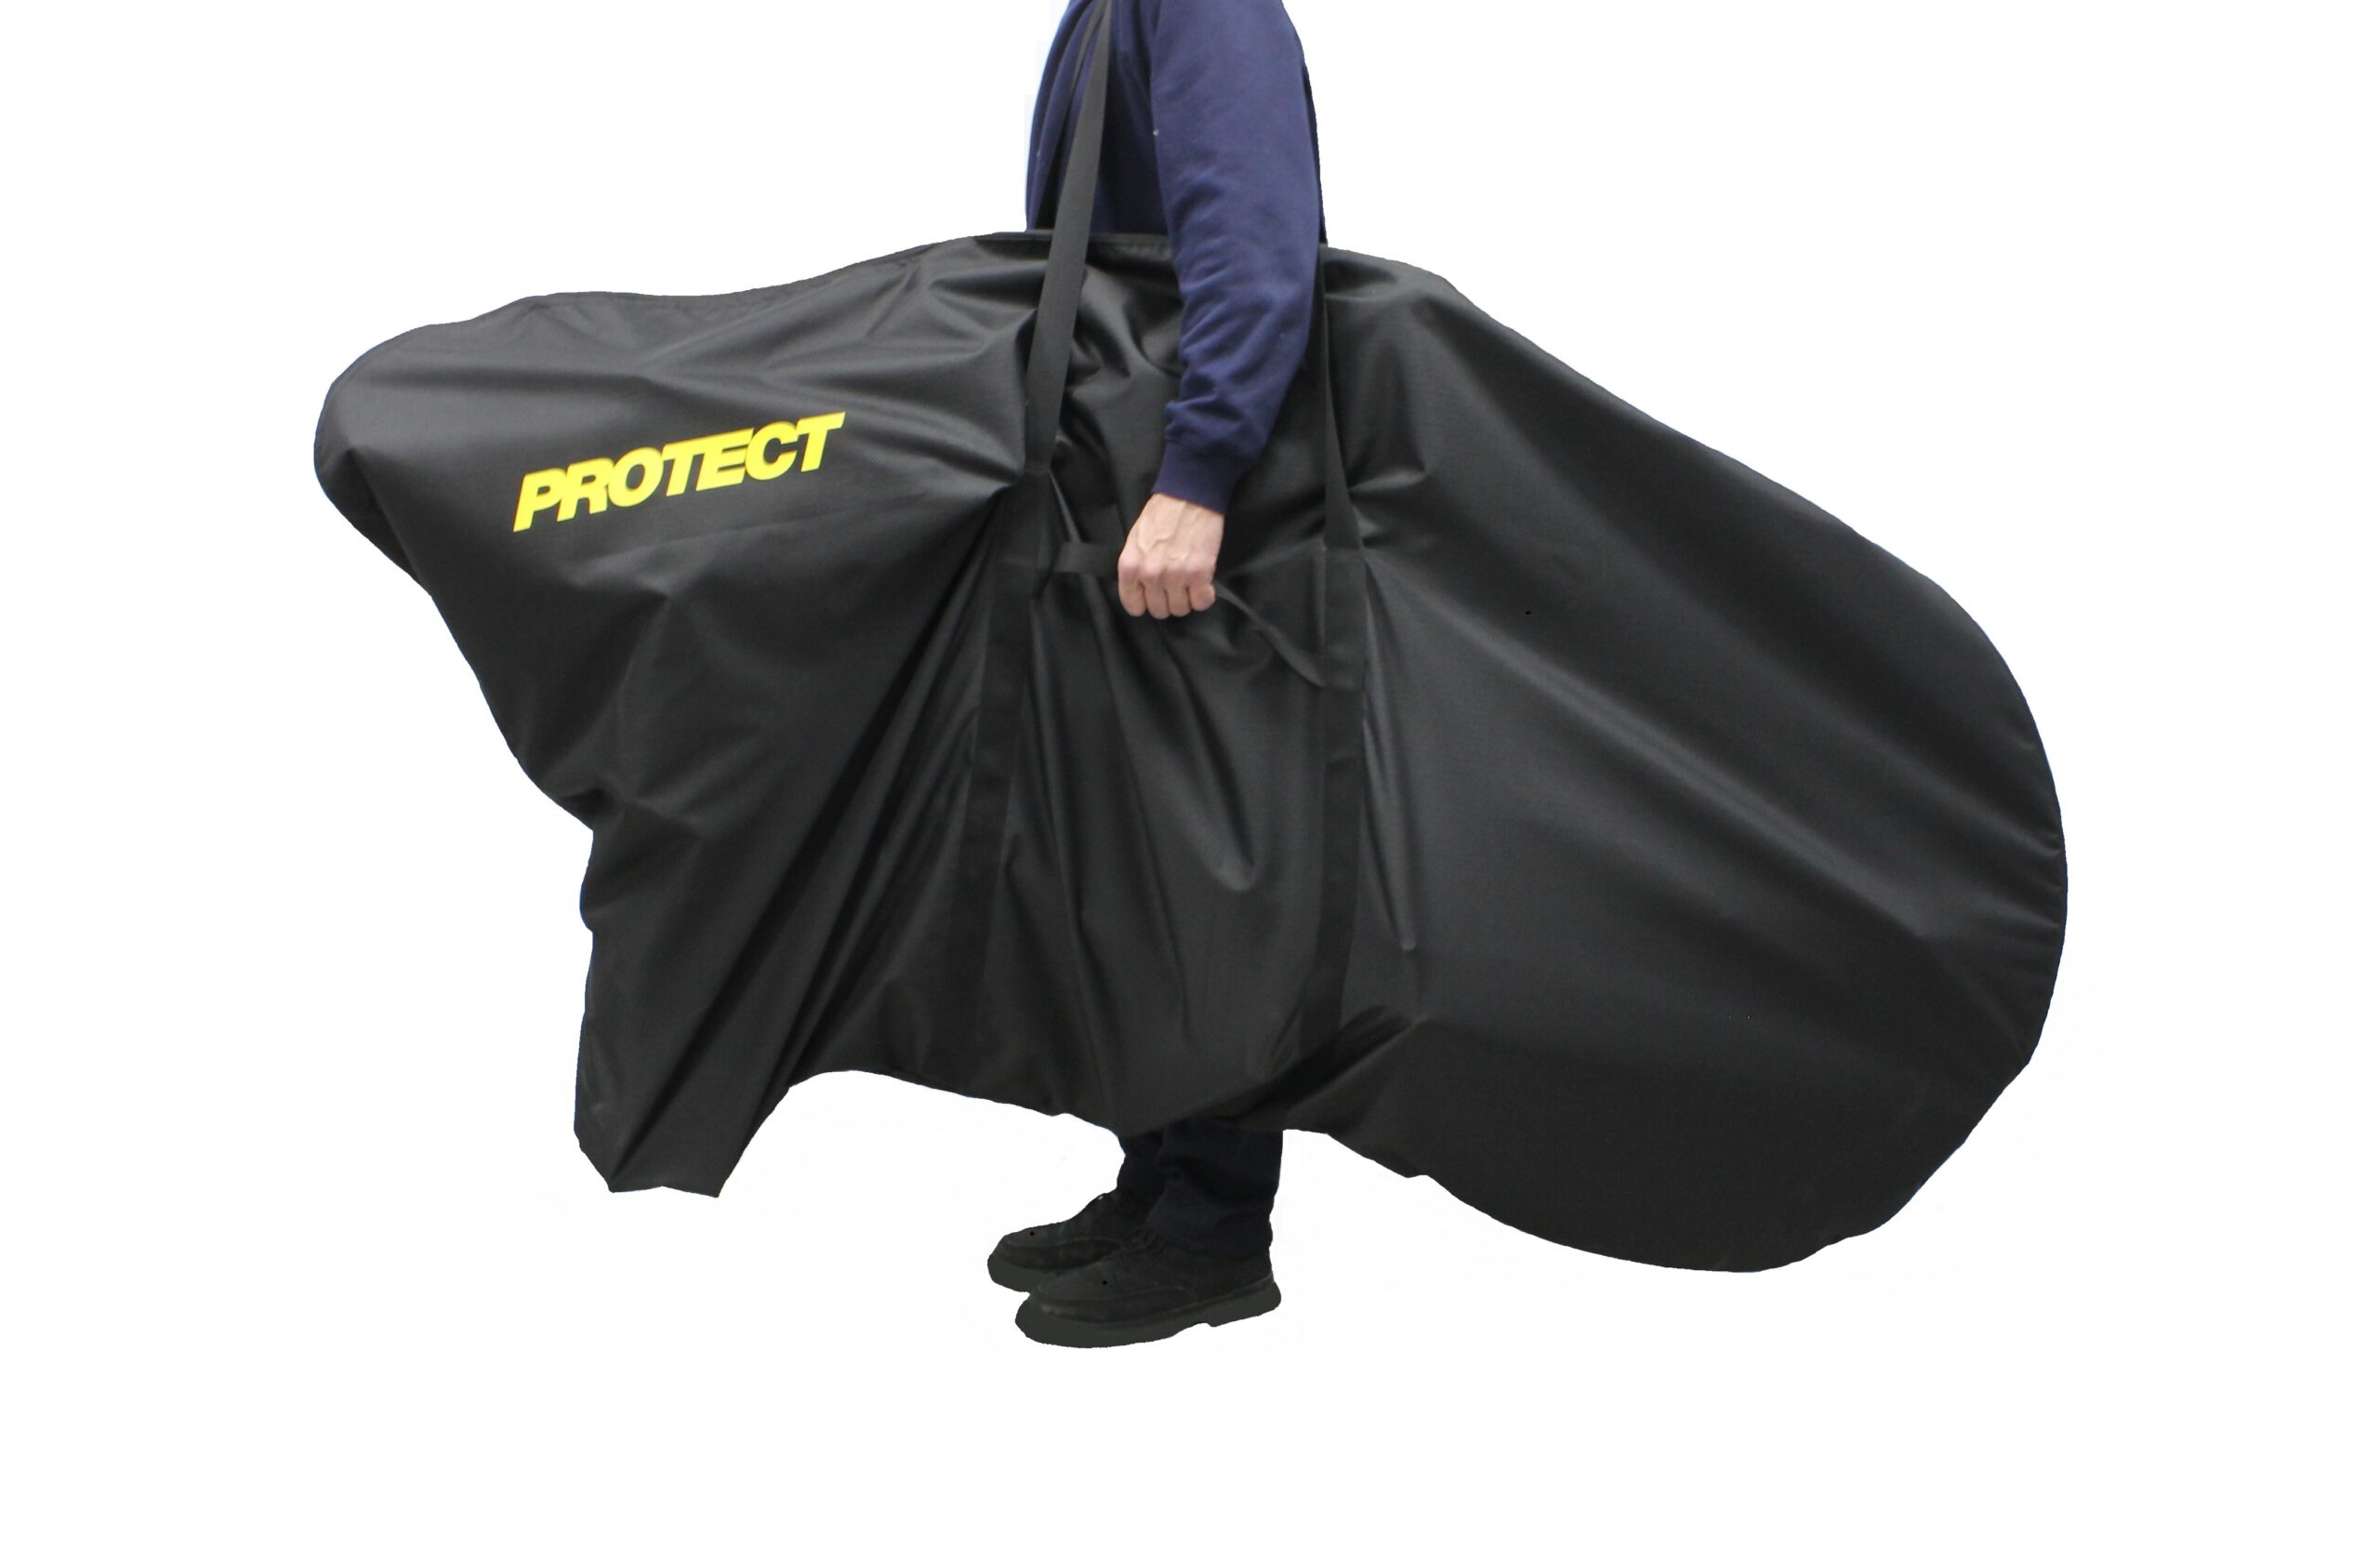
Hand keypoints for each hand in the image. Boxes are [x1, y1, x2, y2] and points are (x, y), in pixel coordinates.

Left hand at [1117, 491, 1224, 617]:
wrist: (1189, 494)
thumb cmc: (1163, 513)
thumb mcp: (1136, 539)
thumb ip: (1136, 566)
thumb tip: (1141, 589)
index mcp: (1130, 566)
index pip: (1133, 605)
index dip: (1146, 603)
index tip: (1155, 596)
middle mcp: (1150, 574)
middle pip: (1160, 610)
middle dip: (1169, 600)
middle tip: (1176, 585)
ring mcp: (1175, 575)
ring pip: (1181, 609)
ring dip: (1187, 598)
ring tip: (1190, 582)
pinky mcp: (1200, 573)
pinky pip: (1202, 602)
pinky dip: (1205, 596)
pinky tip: (1204, 583)